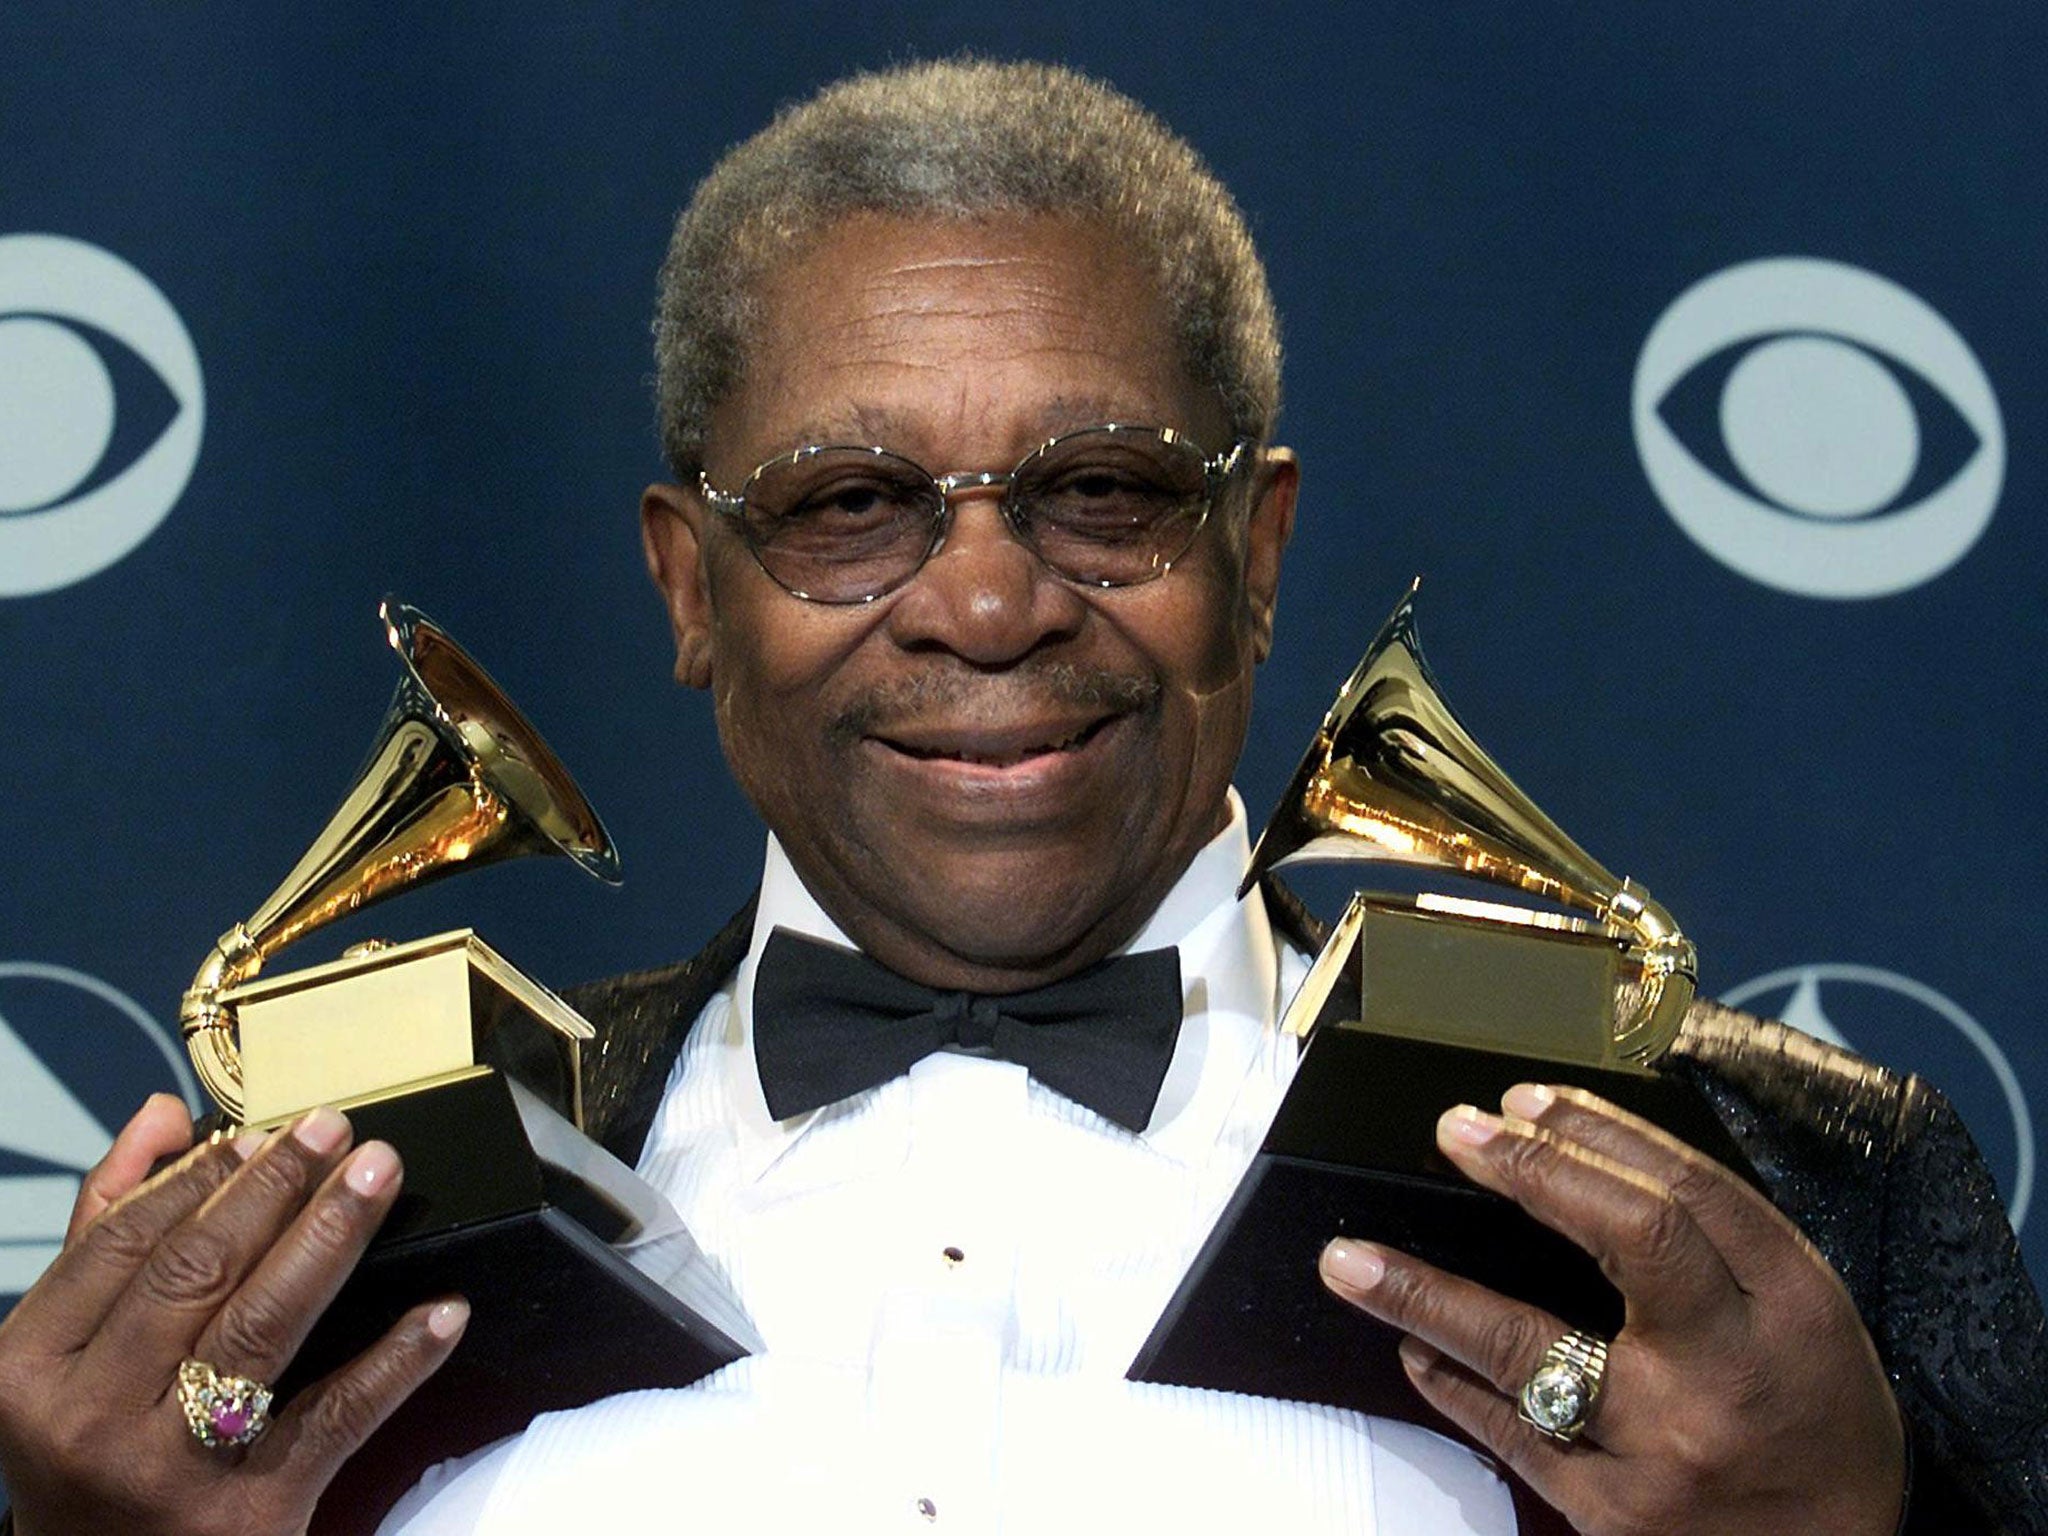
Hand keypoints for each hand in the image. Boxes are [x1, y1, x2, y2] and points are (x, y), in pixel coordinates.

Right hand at [0, 1096, 467, 1535]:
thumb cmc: (90, 1448)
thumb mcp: (65, 1351)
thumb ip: (106, 1228)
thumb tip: (161, 1114)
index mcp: (30, 1368)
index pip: (122, 1243)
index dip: (199, 1176)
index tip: (263, 1131)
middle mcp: (90, 1418)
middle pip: (197, 1273)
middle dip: (276, 1188)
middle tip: (338, 1129)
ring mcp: (169, 1469)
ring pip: (263, 1327)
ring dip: (330, 1238)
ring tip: (380, 1175)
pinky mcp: (250, 1514)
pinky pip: (335, 1418)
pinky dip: (396, 1360)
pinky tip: (442, 1311)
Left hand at [1318, 1083, 1904, 1534]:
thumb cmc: (1811, 1415)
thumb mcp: (1791, 1308)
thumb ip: (1704, 1237)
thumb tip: (1569, 1149)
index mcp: (1787, 1304)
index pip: (1688, 1191)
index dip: (1599, 1133)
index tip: (1522, 1101)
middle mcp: (1728, 1368)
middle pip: (1627, 1239)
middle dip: (1530, 1171)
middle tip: (1451, 1131)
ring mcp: (1666, 1447)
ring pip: (1528, 1349)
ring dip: (1425, 1296)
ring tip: (1349, 1261)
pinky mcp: (1616, 1514)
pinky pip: (1512, 1434)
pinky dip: (1453, 1383)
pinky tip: (1412, 1348)